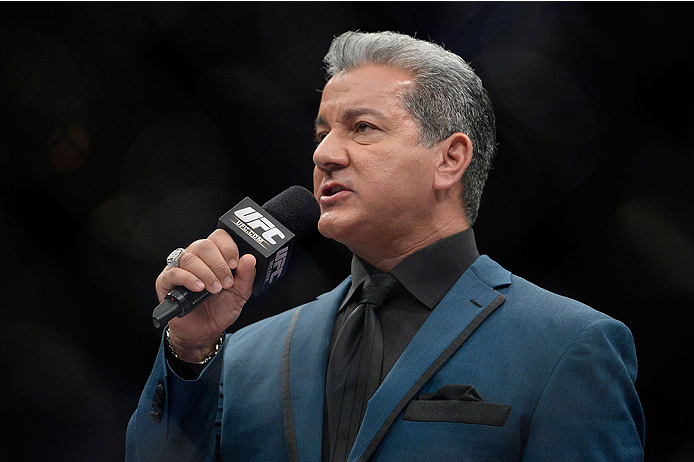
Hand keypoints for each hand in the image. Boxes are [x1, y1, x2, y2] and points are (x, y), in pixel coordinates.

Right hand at [155, 229, 255, 361]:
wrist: (205, 332)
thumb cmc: (220, 309)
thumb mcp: (240, 293)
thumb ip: (246, 276)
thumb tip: (250, 258)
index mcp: (213, 255)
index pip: (218, 237)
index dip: (228, 247)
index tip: (235, 263)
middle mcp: (195, 257)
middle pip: (204, 245)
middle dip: (219, 264)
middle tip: (226, 282)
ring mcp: (179, 268)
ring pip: (190, 257)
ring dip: (206, 273)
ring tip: (215, 289)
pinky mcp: (166, 281)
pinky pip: (174, 272)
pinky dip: (189, 279)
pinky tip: (199, 288)